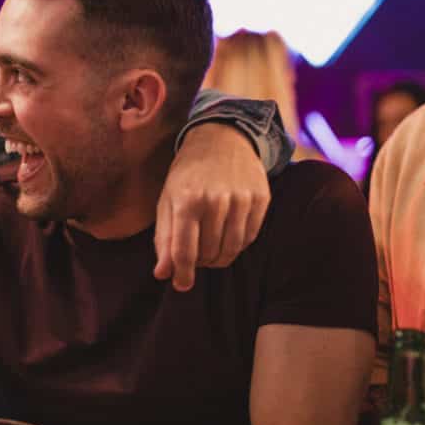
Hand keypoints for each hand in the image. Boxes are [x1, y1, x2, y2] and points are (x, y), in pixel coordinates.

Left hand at [154, 123, 269, 290]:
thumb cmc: (187, 175)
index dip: (183, 274)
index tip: (181, 285)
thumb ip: (164, 239)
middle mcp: (215, 201)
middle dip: (199, 261)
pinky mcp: (261, 199)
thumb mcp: (167, 201)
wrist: (221, 139)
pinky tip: (227, 233)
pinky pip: (249, 237)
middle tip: (195, 252)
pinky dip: (237, 243)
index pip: (185, 252)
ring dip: (218, 257)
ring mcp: (241, 200)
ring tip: (209, 247)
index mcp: (186, 201)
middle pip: (208, 254)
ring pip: (231, 250)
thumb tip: (163, 274)